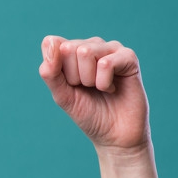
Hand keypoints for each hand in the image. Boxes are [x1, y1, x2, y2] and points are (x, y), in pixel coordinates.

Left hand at [39, 36, 150, 151]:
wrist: (114, 135)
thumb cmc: (87, 113)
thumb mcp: (61, 94)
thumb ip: (50, 71)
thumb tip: (50, 41)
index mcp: (71, 50)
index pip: (51, 43)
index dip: (56, 69)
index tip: (69, 84)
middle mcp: (91, 45)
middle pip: (68, 48)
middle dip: (74, 76)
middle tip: (87, 88)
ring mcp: (110, 48)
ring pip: (85, 52)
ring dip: (89, 80)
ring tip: (100, 88)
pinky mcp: (128, 57)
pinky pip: (105, 63)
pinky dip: (104, 83)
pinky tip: (112, 88)